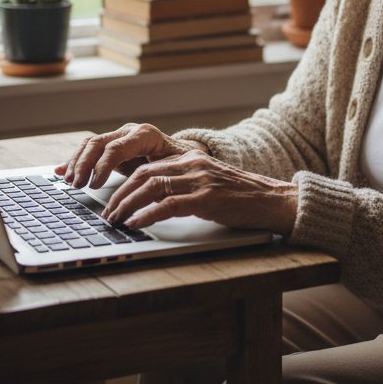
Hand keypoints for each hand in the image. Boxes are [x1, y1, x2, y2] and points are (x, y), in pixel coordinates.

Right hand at [56, 122, 206, 189]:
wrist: (184, 154)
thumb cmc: (180, 163)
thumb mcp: (173, 169)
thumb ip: (155, 177)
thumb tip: (141, 195)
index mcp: (145, 135)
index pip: (117, 147)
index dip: (103, 166)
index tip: (94, 185)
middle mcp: (129, 132)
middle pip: (99, 143)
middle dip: (84, 164)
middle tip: (76, 184)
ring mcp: (119, 136)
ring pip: (91, 144)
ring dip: (77, 162)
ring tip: (68, 181)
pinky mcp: (112, 145)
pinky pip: (90, 150)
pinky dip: (75, 160)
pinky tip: (61, 171)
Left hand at [102, 147, 297, 234]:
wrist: (274, 200)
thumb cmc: (242, 198)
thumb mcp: (209, 183)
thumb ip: (184, 185)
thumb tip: (152, 201)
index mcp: (191, 158)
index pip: (148, 167)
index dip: (125, 184)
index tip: (112, 200)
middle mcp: (193, 164)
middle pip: (144, 175)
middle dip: (121, 195)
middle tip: (108, 213)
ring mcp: (200, 180)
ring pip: (151, 187)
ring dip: (128, 205)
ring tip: (116, 220)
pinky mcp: (208, 198)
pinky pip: (168, 205)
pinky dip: (148, 215)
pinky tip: (136, 224)